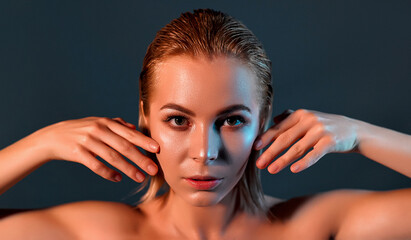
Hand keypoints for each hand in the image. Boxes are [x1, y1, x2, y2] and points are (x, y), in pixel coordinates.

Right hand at [30, 117, 158, 181]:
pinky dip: (107, 173)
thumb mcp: (98, 122)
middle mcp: (99, 130)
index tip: (158, 149)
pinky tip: (117, 179)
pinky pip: (96, 165)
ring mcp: (88, 141)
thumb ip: (116, 124)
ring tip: (140, 178)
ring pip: (112, 157)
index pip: (129, 133)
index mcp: (106, 123)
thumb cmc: (81, 130)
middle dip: (140, 158)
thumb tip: (134, 127)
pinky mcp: (78, 153)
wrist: (53, 137)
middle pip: (124, 146)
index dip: (144, 141)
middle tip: (153, 169)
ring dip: (128, 168)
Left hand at [254, 109, 358, 173]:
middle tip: (259, 164)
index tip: (254, 148)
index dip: (265, 139)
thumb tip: (274, 120)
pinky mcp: (330, 141)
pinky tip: (294, 170)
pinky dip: (304, 162)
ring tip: (271, 170)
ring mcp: (320, 130)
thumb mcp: (308, 118)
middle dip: (270, 152)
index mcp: (300, 114)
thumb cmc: (325, 126)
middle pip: (285, 138)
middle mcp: (308, 120)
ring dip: (283, 160)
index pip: (279, 128)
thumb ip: (291, 118)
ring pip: (297, 148)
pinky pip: (314, 154)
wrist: (353, 130)